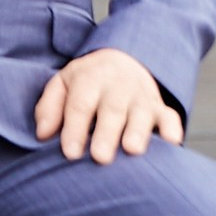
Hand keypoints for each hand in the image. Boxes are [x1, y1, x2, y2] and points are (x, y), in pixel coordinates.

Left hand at [35, 47, 183, 161]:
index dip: (75, 129)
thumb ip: (49, 108)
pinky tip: (172, 143)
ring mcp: (141, 95)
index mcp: (90, 79)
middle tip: (101, 157)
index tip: (71, 153)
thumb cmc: (86, 82)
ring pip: (142, 112)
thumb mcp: (62, 84)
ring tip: (132, 150)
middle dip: (107, 133)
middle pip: (112, 109)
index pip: (80, 104)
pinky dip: (172, 129)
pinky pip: (170, 116)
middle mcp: (118, 86)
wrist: (122, 58)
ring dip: (138, 130)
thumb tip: (43, 134)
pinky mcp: (159, 106)